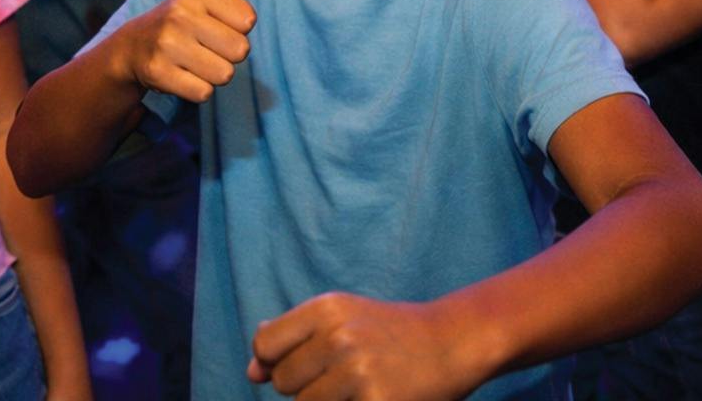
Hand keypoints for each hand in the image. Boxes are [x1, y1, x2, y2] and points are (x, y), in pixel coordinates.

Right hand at [114, 0, 253, 101]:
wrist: (133, 48)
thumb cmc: (180, 16)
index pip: (249, 21)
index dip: (236, 28)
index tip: (213, 23)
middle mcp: (180, 13)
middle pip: (240, 50)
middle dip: (226, 54)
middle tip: (202, 46)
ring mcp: (167, 43)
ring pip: (224, 74)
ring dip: (211, 74)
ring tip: (191, 60)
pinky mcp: (158, 73)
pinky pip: (203, 93)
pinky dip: (196, 90)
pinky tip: (180, 75)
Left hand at [247, 293, 481, 399]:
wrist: (449, 343)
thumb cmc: (386, 331)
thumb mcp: (340, 317)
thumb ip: (291, 338)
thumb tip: (252, 372)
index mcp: (327, 309)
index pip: (265, 345)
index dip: (274, 361)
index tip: (303, 362)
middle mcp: (339, 337)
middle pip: (283, 382)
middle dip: (304, 386)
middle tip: (342, 373)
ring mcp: (358, 373)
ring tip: (356, 387)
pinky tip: (371, 397)